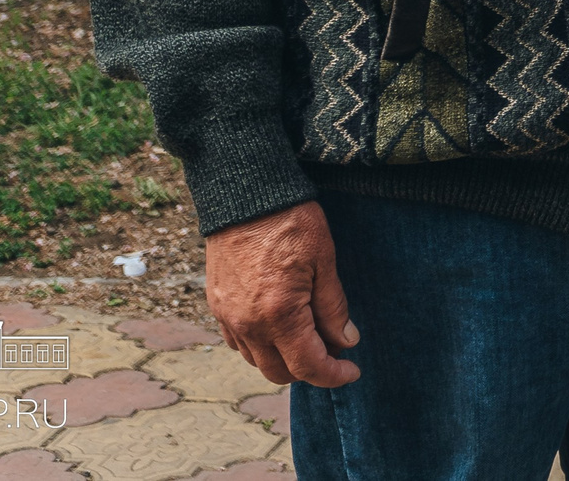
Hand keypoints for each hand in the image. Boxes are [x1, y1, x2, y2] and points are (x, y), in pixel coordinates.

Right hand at [204, 200, 359, 387]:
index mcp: (278, 315)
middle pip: (279, 372)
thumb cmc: (290, 221)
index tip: (352, 371)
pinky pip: (238, 343)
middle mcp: (247, 324)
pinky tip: (281, 325)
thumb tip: (346, 341)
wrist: (244, 194)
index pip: (307, 366)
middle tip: (335, 351)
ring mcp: (228, 317)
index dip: (334, 375)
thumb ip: (333, 307)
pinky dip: (261, 345)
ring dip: (284, 359)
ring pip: (256, 361)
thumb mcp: (324, 260)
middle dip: (310, 370)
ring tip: (310, 335)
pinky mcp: (217, 305)